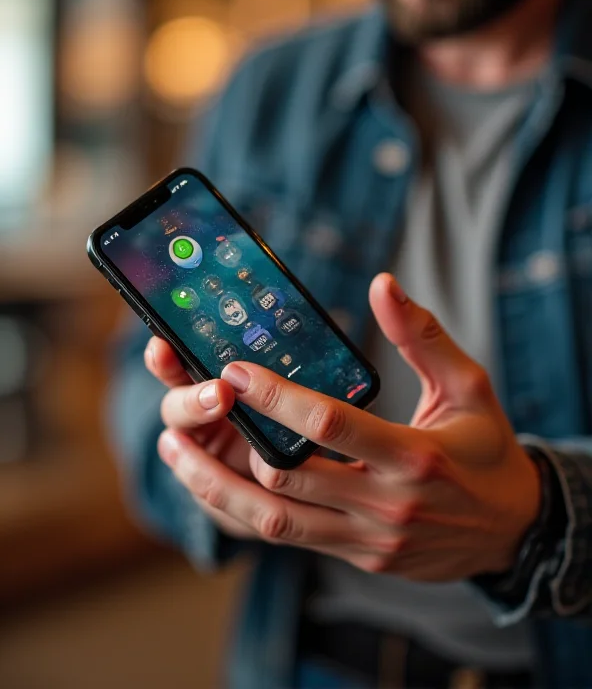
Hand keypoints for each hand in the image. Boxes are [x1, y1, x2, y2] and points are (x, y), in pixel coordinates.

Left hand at [156, 274, 541, 577]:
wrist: (514, 530)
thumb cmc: (488, 448)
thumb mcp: (470, 385)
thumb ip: (423, 335)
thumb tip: (383, 283)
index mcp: (413, 455)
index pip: (331, 425)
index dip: (277, 397)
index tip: (236, 369)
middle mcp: (385, 504)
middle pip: (288, 477)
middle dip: (230, 440)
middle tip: (192, 400)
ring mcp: (368, 539)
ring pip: (276, 520)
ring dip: (216, 487)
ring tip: (173, 451)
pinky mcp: (358, 555)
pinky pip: (290, 537)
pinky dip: (246, 510)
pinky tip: (214, 480)